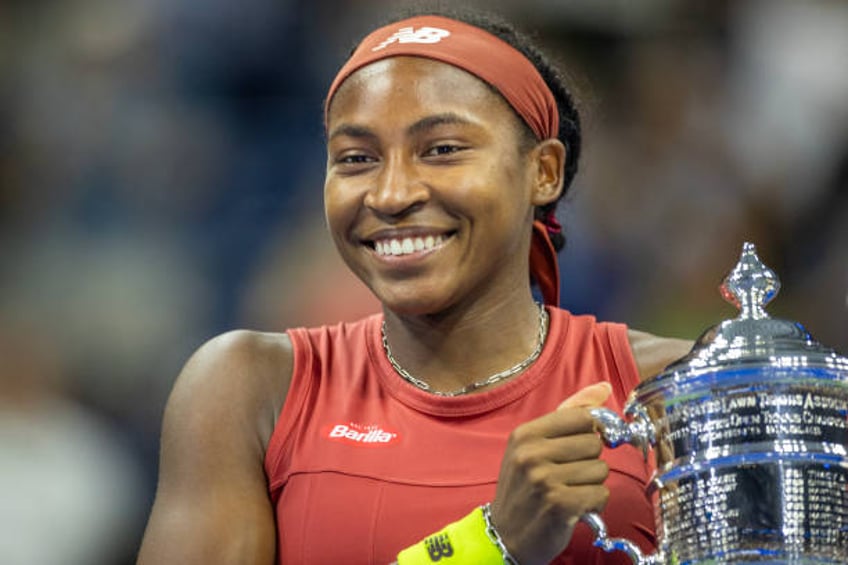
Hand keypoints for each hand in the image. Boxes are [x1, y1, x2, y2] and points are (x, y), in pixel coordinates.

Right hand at [490, 382, 612, 564]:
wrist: (504, 535)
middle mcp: (531, 453)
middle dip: (589, 463)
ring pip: (601, 470)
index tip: (581, 448)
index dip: (590, 433)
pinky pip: (601, 494)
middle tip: (568, 477)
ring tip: (569, 492)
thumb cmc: (524, 489)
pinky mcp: (560, 504)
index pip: (581, 417)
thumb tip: (603, 388)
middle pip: (594, 443)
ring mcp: (544, 479)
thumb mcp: (534, 447)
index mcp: (525, 434)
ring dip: (592, 485)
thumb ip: (569, 415)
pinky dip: (594, 504)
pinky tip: (575, 508)